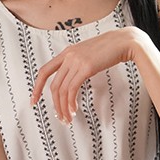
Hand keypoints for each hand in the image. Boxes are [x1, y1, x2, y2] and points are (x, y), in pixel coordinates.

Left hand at [30, 27, 145, 122]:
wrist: (124, 41)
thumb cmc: (110, 48)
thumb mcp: (89, 53)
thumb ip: (78, 62)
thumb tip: (74, 78)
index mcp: (67, 52)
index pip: (44, 70)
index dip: (37, 87)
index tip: (34, 99)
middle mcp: (69, 56)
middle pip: (53, 85)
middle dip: (55, 104)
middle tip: (59, 116)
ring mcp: (77, 61)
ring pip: (62, 90)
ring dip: (63, 107)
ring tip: (68, 117)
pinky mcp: (86, 68)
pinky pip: (72, 89)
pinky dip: (71, 102)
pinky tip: (74, 109)